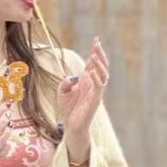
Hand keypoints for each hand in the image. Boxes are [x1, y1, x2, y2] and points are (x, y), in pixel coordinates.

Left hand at [58, 38, 107, 157]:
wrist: (72, 126)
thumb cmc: (68, 109)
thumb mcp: (62, 91)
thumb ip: (66, 82)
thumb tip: (74, 77)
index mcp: (87, 81)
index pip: (93, 63)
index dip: (96, 52)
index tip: (96, 39)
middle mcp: (94, 84)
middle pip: (102, 66)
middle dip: (100, 54)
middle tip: (97, 44)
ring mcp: (97, 92)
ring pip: (104, 75)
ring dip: (99, 65)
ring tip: (94, 55)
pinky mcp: (96, 100)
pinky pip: (99, 87)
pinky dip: (96, 79)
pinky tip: (90, 72)